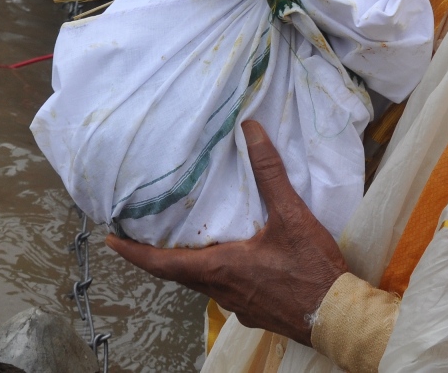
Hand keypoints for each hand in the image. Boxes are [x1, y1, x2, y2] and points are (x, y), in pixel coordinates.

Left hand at [107, 121, 347, 345]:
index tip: (111, 242)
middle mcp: (221, 290)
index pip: (162, 264)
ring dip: (192, 264)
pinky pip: (227, 290)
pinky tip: (237, 261)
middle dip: (159, 256)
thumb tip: (250, 130)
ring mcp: (239, 305)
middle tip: (144, 238)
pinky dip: (220, 274)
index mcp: (219, 268)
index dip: (134, 253)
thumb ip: (268, 172)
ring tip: (189, 242)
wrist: (336, 315)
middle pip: (179, 274)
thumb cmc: (309, 269)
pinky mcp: (257, 311)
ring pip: (204, 283)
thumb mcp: (290, 215)